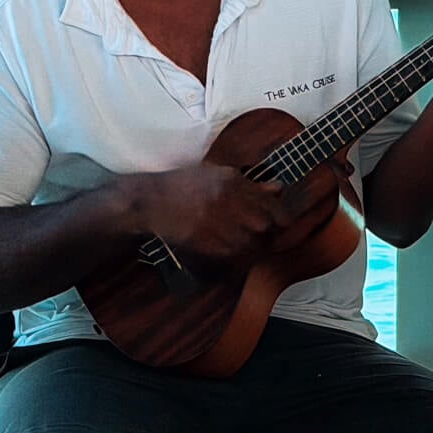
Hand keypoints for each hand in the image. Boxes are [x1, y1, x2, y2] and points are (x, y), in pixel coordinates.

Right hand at [136, 161, 348, 283]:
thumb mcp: (218, 175)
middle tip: (261, 235)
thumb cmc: (185, 185)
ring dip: (253, 247)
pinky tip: (228, 250)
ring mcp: (217, 225)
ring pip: (252, 246)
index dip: (282, 219)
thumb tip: (279, 189)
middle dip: (269, 234)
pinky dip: (236, 257)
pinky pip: (232, 257)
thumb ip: (251, 184)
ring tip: (242, 242)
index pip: (275, 208)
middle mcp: (229, 203)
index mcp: (234, 182)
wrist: (150, 202)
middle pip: (268, 228)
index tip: (280, 224)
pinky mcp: (205, 244)